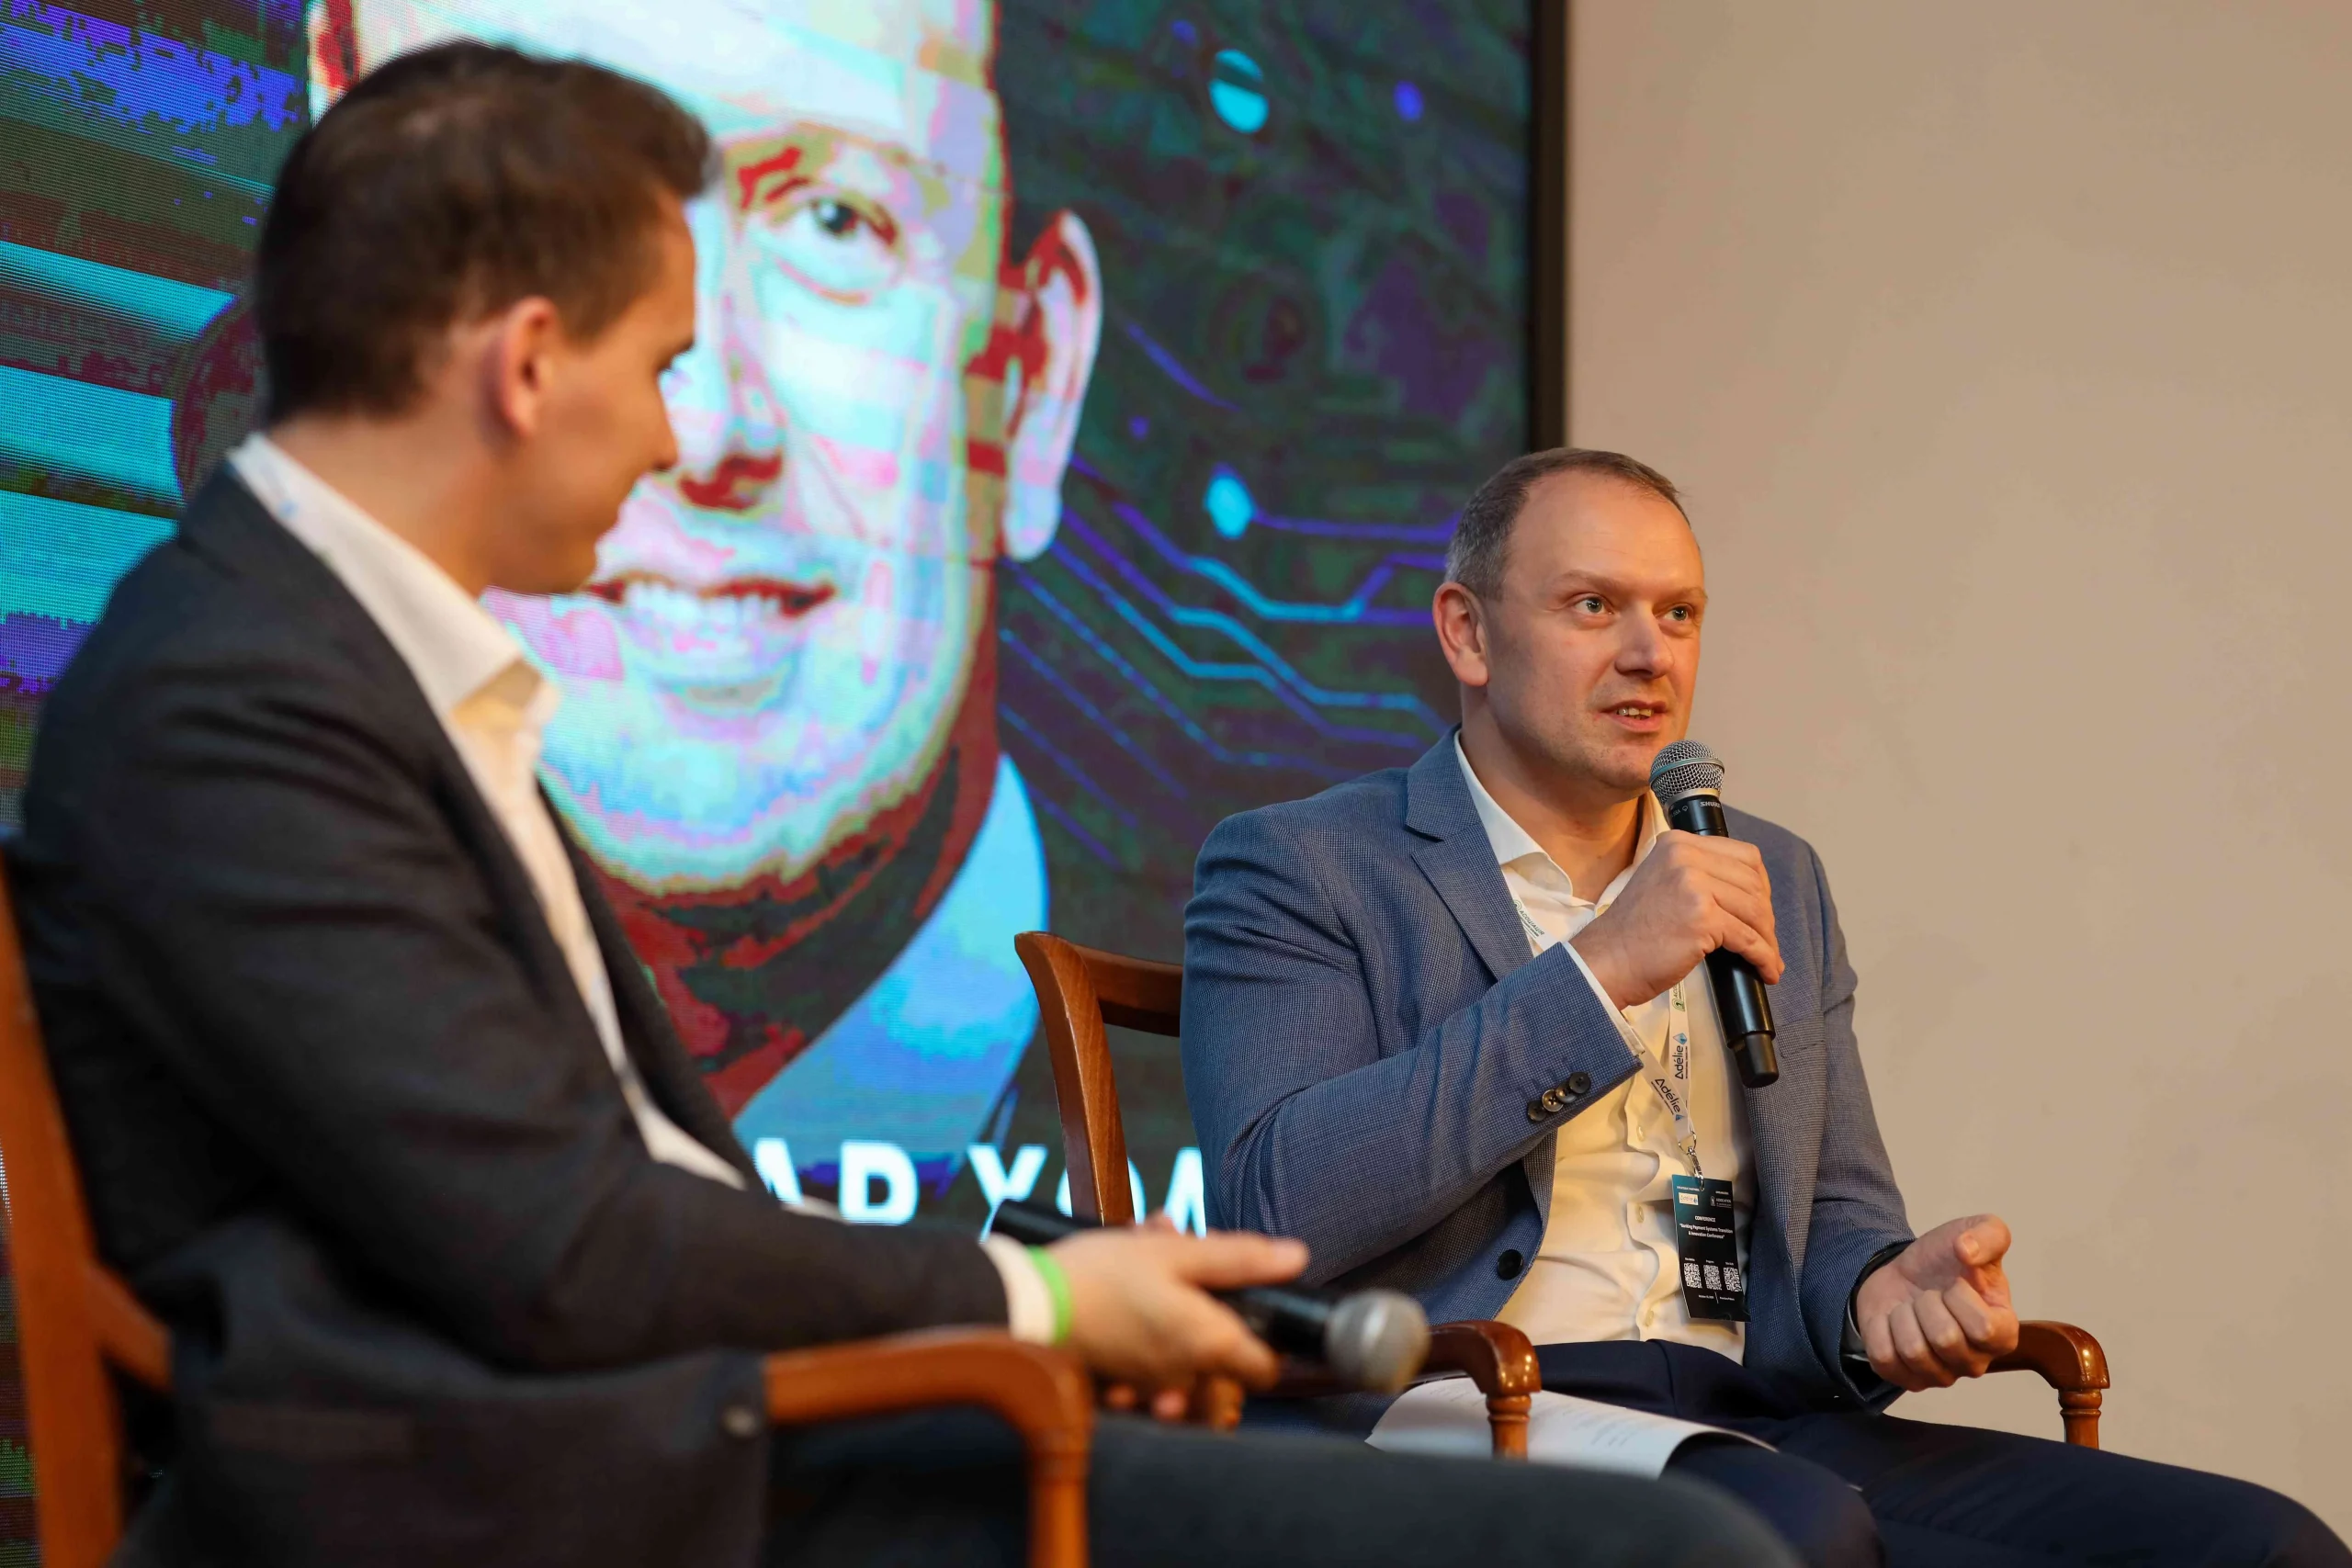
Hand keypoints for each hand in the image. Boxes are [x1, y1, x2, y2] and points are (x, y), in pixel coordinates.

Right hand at [1048, 1222, 1307, 1398]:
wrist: (1029, 1305)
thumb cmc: (1102, 1276)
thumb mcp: (1177, 1253)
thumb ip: (1241, 1259)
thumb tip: (1296, 1258)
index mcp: (1210, 1346)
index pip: (1266, 1369)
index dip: (1268, 1336)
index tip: (1251, 1301)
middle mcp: (1185, 1376)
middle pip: (1224, 1354)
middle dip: (1212, 1302)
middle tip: (1186, 1256)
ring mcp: (1152, 1384)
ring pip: (1185, 1350)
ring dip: (1177, 1306)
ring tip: (1150, 1258)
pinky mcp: (1121, 1379)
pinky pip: (1150, 1359)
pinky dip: (1145, 1328)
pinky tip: (1127, 1291)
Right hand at [1569, 830, 1783, 1007]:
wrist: (1607, 960)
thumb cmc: (1633, 932)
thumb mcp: (1662, 882)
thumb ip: (1697, 875)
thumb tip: (1750, 895)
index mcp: (1678, 843)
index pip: (1743, 854)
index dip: (1760, 884)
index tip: (1760, 908)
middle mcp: (1686, 856)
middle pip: (1753, 882)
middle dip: (1765, 915)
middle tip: (1765, 938)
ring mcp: (1694, 885)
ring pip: (1755, 910)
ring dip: (1767, 939)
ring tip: (1768, 958)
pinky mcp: (1702, 917)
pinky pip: (1748, 938)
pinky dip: (1763, 957)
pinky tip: (1766, 969)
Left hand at [1855, 1215, 2019, 1390]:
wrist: (1906, 1271)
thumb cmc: (1948, 1261)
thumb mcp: (1977, 1231)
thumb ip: (1989, 1233)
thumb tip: (1967, 1252)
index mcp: (2003, 1334)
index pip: (1985, 1329)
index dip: (1960, 1298)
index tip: (1956, 1285)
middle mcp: (1976, 1363)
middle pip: (1945, 1340)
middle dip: (1927, 1303)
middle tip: (1929, 1295)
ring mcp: (1940, 1376)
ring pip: (1913, 1351)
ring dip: (1904, 1316)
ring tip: (1912, 1307)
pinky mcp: (1904, 1378)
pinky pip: (1884, 1359)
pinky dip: (1880, 1329)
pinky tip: (1894, 1321)